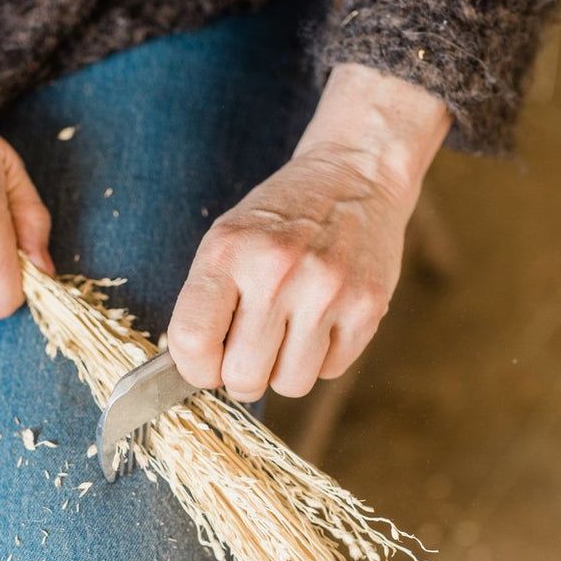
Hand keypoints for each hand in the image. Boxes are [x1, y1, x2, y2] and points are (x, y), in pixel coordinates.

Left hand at [168, 64, 449, 399]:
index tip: (206, 367)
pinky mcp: (367, 307)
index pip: (192, 341)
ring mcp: (326, 291)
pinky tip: (323, 321)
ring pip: (290, 384)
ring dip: (285, 371)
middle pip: (243, 376)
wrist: (356, 176)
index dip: (195, 369)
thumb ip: (205, 300)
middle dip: (242, 376)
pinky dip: (322, 358)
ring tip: (289, 333)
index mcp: (228, 252)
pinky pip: (330, 371)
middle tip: (251, 353)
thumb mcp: (228, 239)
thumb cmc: (282, 217)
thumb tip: (193, 371)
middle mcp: (276, 271)